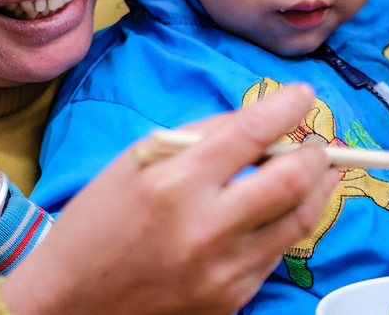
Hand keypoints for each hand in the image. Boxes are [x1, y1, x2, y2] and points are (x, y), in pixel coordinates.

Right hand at [0, 84, 338, 314]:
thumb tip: (254, 120)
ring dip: (315, 189)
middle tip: (316, 142)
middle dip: (316, 154)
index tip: (303, 95)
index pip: (250, 133)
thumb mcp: (136, 163)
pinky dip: (285, 225)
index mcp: (174, 183)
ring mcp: (222, 270)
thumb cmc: (97, 224)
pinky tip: (278, 210)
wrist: (72, 300)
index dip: (286, 107)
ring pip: (298, 222)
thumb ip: (198, 138)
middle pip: (291, 181)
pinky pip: (275, 255)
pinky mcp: (230, 299)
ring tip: (316, 172)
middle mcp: (204, 228)